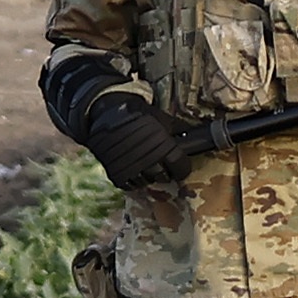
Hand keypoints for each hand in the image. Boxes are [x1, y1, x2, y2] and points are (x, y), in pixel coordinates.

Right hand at [68, 93, 190, 196]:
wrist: (107, 113)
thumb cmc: (137, 114)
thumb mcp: (160, 118)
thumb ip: (176, 130)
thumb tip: (190, 136)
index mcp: (164, 147)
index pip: (180, 166)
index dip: (182, 168)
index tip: (180, 167)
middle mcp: (150, 160)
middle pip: (164, 176)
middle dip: (165, 172)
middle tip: (162, 166)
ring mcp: (133, 169)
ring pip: (147, 181)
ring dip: (149, 176)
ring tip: (146, 165)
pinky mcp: (118, 174)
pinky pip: (131, 184)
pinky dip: (134, 179)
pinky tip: (134, 169)